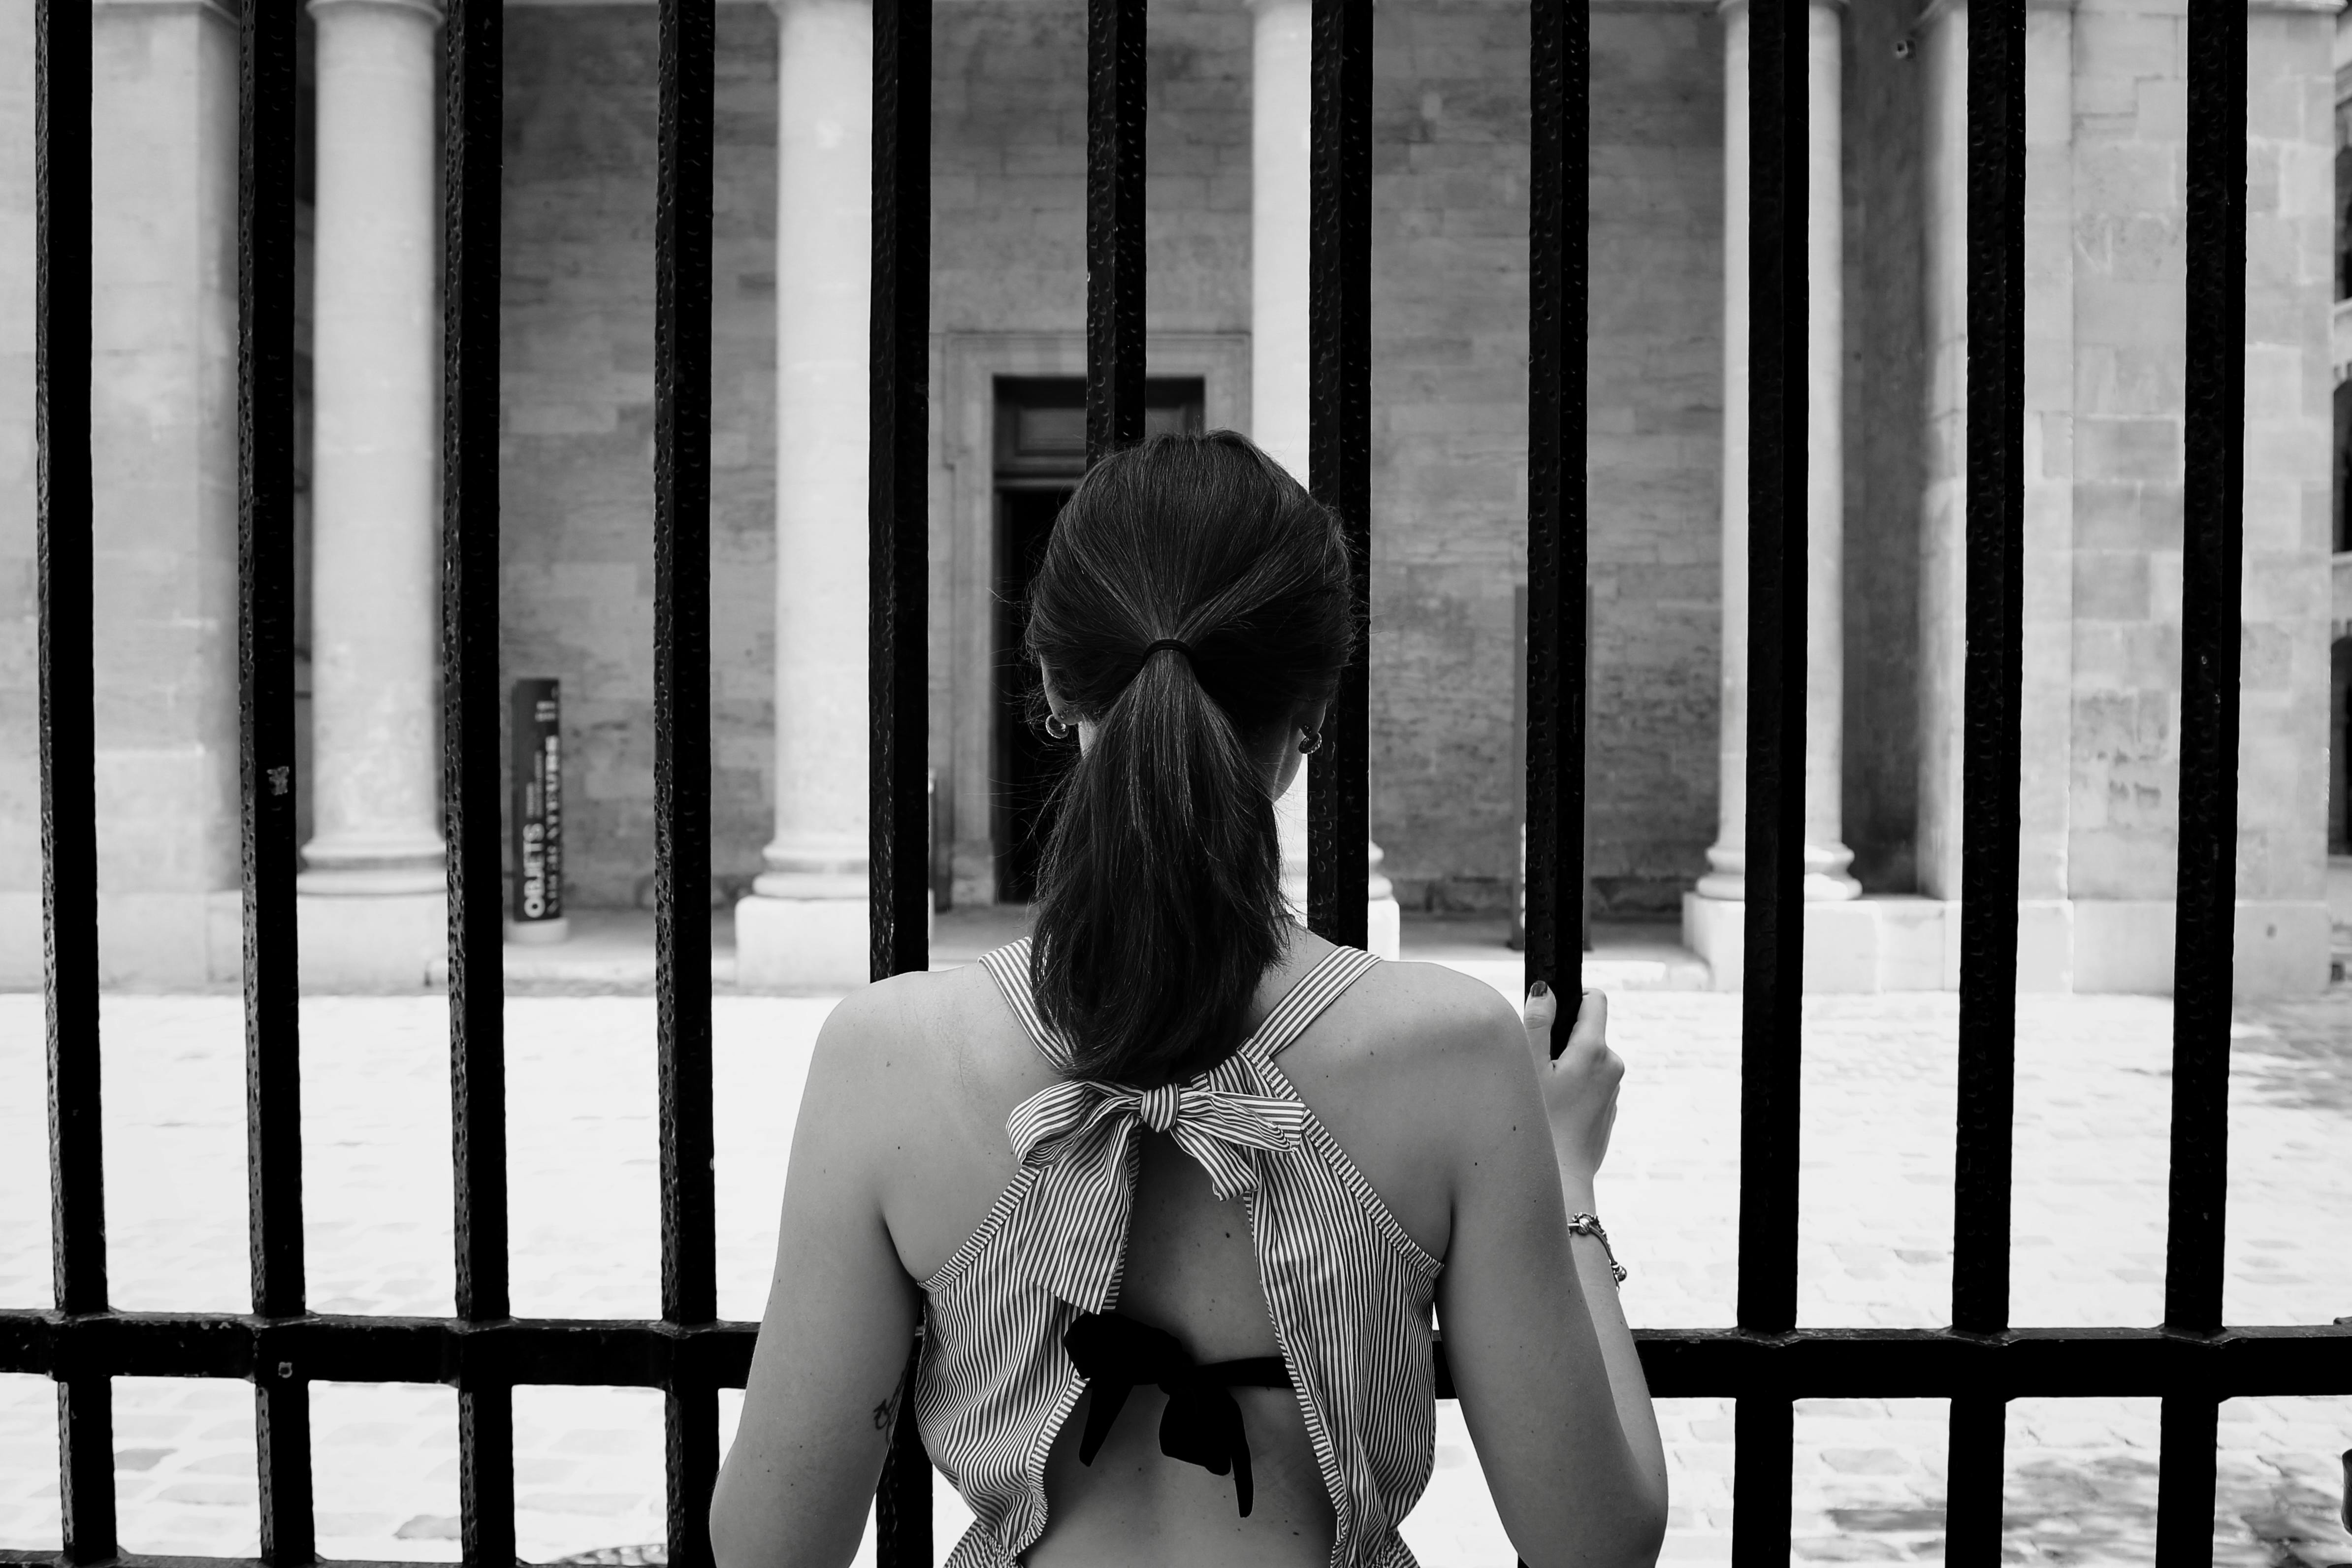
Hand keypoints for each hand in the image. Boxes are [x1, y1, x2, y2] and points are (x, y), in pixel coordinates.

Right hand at [1523, 984, 1620, 1196]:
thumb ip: (1538, 1023)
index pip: (1595, 999)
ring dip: (1567, 1067)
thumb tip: (1545, 990)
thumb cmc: (1540, 1123)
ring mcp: (1613, 1090)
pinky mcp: (1608, 1109)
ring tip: (1545, 1095)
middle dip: (1563, 1040)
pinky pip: (1589, 1084)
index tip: (1550, 1019)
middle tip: (1538, 1070)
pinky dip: (1573, 1088)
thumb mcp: (1530, 1067)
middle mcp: (1612, 1066)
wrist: (1560, 1180)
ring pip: (1587, 1059)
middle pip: (1587, 1031)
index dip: (1571, 999)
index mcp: (1596, 1050)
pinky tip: (1555, 1112)